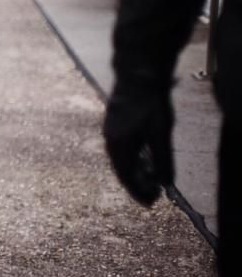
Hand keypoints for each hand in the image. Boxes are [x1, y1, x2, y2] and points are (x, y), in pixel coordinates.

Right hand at [103, 88, 173, 205]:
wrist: (137, 74)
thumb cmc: (149, 102)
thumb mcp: (161, 132)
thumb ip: (162, 159)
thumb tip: (165, 183)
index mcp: (118, 144)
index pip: (126, 176)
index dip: (138, 191)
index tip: (152, 202)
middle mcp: (110, 139)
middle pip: (122, 170)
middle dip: (138, 184)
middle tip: (155, 195)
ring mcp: (110, 131)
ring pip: (121, 160)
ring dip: (136, 172)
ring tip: (152, 180)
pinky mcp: (115, 124)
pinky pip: (121, 150)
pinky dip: (133, 160)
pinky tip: (145, 160)